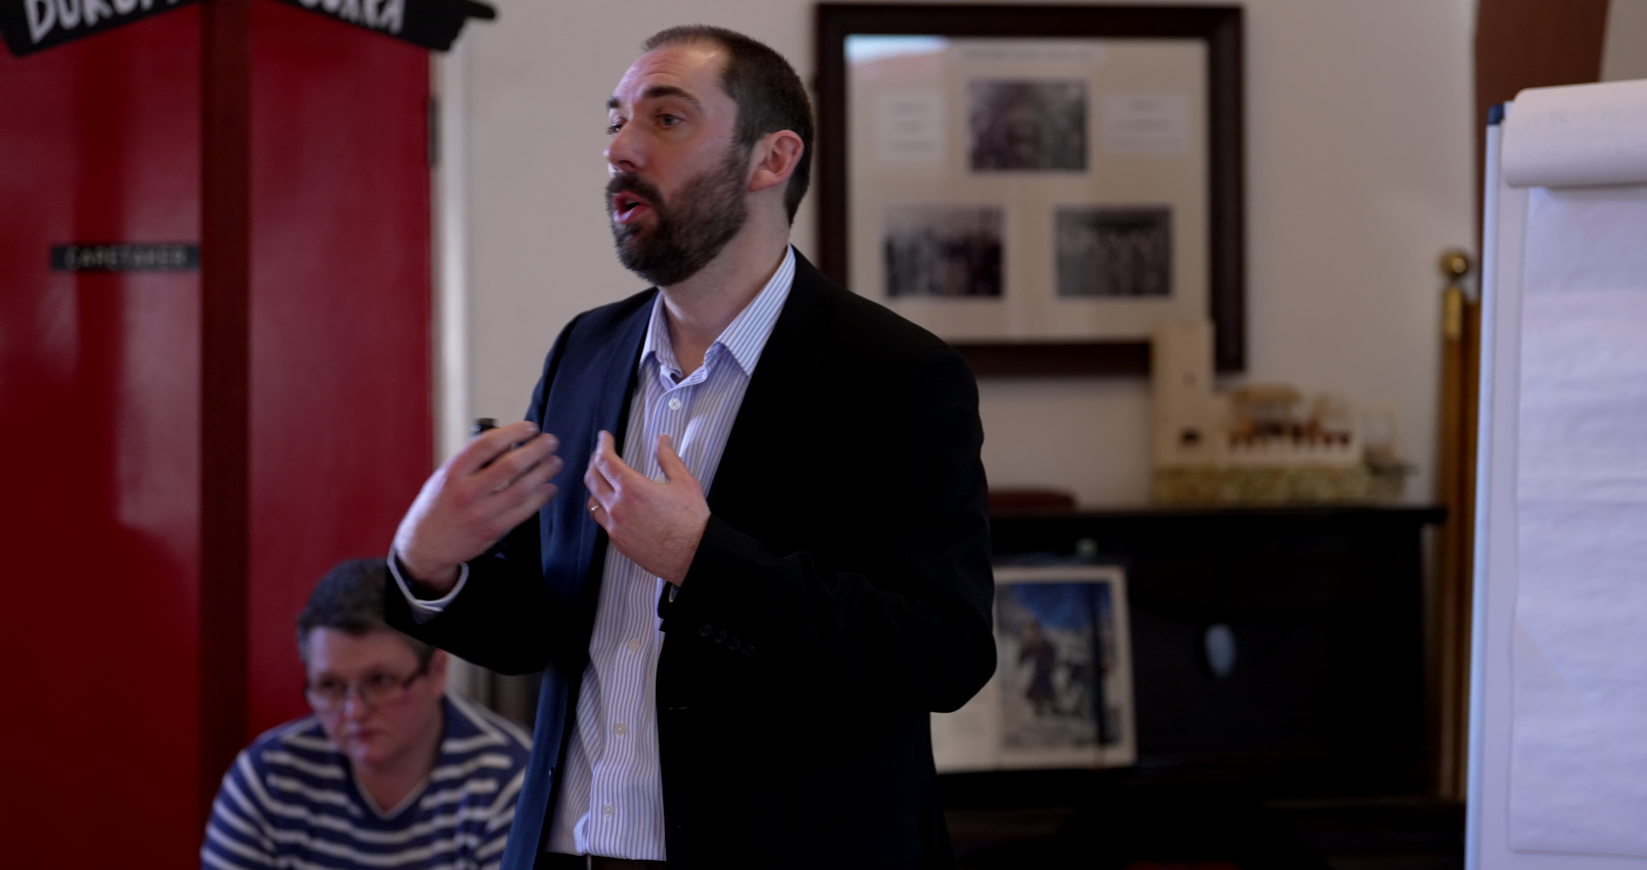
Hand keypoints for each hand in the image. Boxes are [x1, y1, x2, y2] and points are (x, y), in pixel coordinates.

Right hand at [393, 421, 563, 593]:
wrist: (426, 545)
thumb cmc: (438, 505)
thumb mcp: (445, 476)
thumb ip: (473, 461)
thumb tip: (510, 442)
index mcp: (453, 472)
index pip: (487, 444)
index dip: (514, 432)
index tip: (531, 427)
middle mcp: (467, 492)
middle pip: (510, 466)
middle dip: (536, 450)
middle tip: (551, 441)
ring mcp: (481, 513)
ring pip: (522, 489)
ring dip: (544, 472)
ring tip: (556, 461)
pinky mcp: (493, 531)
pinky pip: (524, 511)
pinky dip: (541, 497)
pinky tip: (550, 487)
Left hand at [584, 431, 707, 584]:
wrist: (693, 555)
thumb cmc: (691, 523)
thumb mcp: (684, 482)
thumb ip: (669, 458)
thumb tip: (662, 442)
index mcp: (633, 489)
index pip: (605, 460)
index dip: (602, 445)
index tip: (604, 438)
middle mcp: (618, 507)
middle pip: (592, 478)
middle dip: (595, 462)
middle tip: (601, 455)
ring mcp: (616, 527)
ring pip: (593, 501)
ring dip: (596, 487)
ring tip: (603, 480)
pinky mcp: (619, 542)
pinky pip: (602, 521)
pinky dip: (603, 509)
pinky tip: (613, 506)